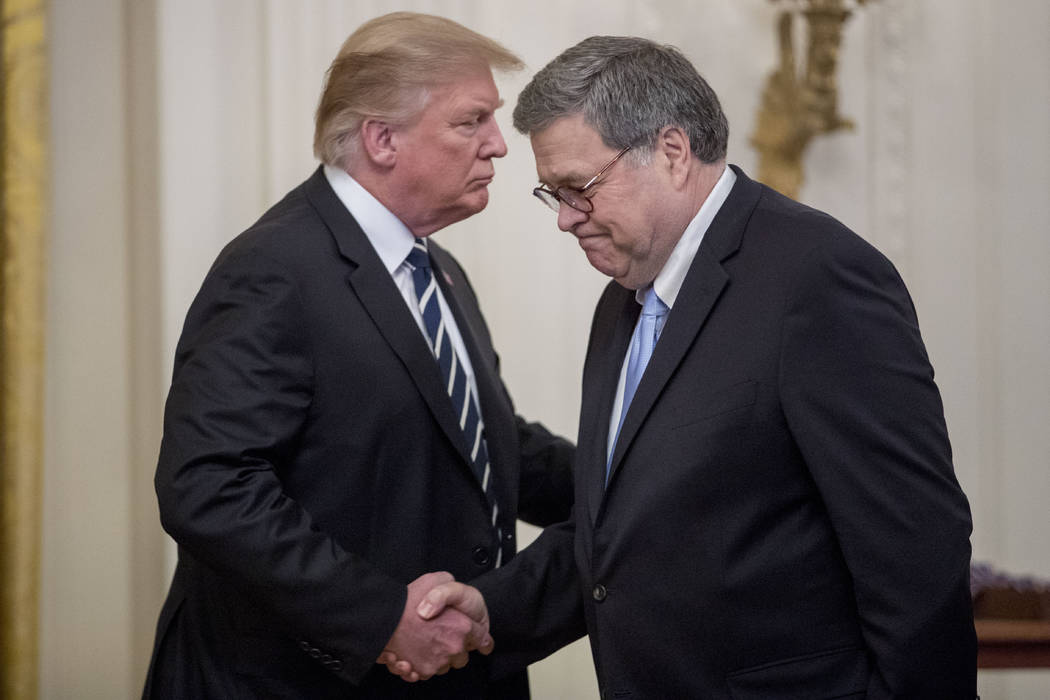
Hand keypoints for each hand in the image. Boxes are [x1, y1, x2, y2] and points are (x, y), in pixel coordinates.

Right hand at [376, 572, 492, 680]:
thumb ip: (449, 585)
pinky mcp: (423, 671)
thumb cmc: (408, 601)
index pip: (483, 638)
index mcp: (462, 626)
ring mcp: (439, 661)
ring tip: (427, 643)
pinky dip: (424, 664)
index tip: (483, 642)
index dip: (483, 638)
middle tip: (443, 637)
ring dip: (440, 657)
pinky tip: (416, 653)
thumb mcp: (435, 579)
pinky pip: (430, 672)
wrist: (383, 620)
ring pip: (447, 665)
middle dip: (457, 649)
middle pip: (464, 656)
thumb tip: (452, 590)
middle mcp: (453, 646)